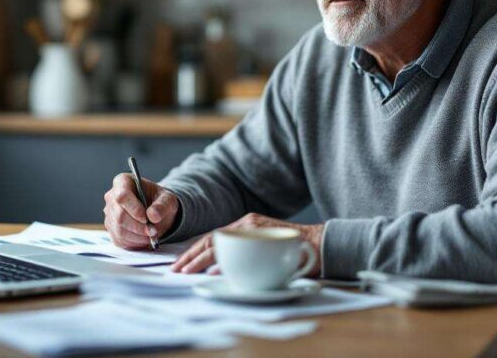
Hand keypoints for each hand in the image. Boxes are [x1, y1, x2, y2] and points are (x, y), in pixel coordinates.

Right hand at [103, 173, 179, 249]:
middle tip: (153, 231)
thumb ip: (162, 205)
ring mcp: (109, 214)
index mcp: (123, 182)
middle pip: (119, 216)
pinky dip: (134, 243)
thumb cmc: (159, 200)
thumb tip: (153, 215)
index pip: (122, 196)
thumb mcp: (168, 198)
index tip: (146, 218)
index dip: (134, 209)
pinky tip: (144, 238)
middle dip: (138, 227)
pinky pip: (119, 240)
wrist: (156, 211)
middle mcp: (112, 197)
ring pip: (119, 230)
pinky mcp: (111, 229)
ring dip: (138, 236)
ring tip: (151, 235)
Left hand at [171, 213, 322, 274]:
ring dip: (200, 259)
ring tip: (186, 271)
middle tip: (175, 271)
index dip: (193, 253)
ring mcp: (253, 227)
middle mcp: (245, 224)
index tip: (180, 266)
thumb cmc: (293, 253)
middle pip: (210, 240)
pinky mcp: (262, 232)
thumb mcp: (263, 253)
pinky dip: (225, 261)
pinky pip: (239, 248)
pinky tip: (214, 270)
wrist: (321, 243)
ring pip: (219, 243)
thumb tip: (216, 272)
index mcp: (243, 227)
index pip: (211, 240)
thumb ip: (243, 259)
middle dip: (190, 257)